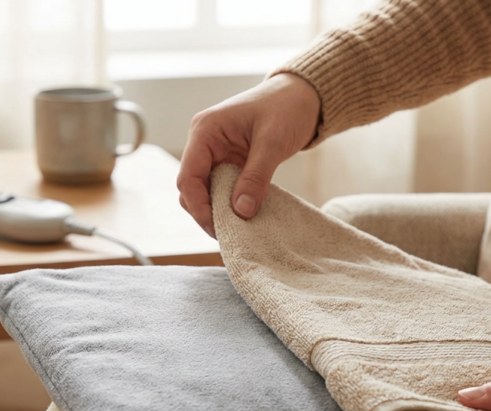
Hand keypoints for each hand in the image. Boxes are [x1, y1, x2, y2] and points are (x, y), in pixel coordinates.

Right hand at [176, 73, 320, 236]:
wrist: (302, 96)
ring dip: (218, 210)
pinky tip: (244, 217)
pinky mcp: (230, 162)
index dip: (198, 205)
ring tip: (238, 229)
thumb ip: (256, 176)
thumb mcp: (273, 142)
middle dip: (206, 212)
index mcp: (205, 130)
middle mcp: (204, 143)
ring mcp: (216, 153)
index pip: (188, 176)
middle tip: (229, 234)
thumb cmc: (286, 107)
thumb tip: (241, 211)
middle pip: (192, 188)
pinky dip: (230, 204)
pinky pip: (222, 189)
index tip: (217, 227)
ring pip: (205, 191)